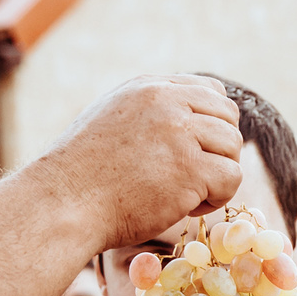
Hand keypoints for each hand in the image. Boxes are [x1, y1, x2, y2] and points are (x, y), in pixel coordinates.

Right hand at [35, 76, 244, 254]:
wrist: (63, 203)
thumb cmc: (81, 174)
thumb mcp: (111, 119)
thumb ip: (150, 111)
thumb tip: (190, 118)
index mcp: (149, 87)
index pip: (211, 91)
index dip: (211, 124)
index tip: (194, 151)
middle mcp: (167, 102)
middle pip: (228, 117)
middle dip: (218, 149)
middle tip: (190, 177)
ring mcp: (179, 133)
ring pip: (233, 147)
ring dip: (216, 175)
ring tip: (184, 194)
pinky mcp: (190, 169)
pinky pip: (231, 178)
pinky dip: (216, 198)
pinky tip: (185, 208)